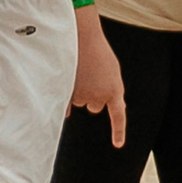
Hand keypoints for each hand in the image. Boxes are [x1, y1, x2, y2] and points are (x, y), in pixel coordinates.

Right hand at [71, 24, 126, 146]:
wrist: (82, 38)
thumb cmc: (98, 52)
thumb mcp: (111, 71)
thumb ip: (110, 89)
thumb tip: (103, 107)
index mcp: (114, 91)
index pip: (118, 116)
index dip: (119, 132)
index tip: (118, 144)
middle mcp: (98, 97)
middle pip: (94, 106)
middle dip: (93, 96)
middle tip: (91, 78)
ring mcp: (81, 95)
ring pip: (79, 101)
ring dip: (78, 90)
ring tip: (79, 71)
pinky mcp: (66, 90)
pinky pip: (65, 104)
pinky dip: (64, 101)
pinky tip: (62, 105)